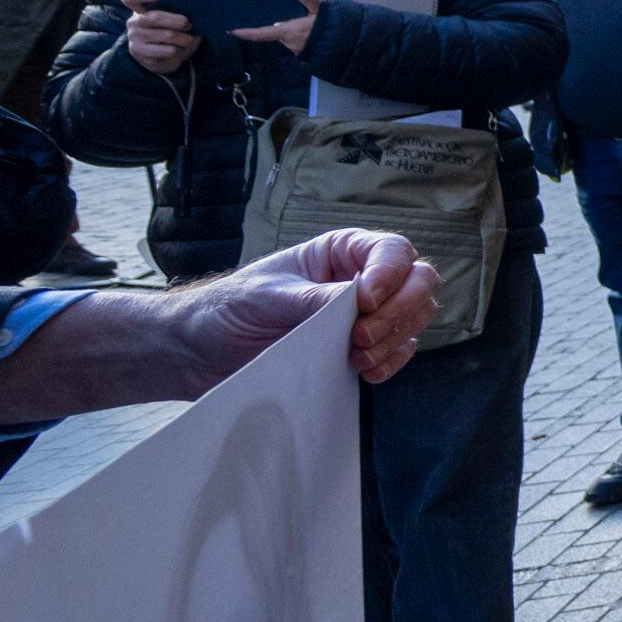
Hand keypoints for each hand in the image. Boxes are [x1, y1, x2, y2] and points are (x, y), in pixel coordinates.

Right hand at [120, 0, 201, 76]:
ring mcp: (135, 40)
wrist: (159, 57)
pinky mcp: (142, 56)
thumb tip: (193, 10)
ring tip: (189, 40)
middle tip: (189, 25)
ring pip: (168, 36)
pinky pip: (169, 51)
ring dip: (184, 38)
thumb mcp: (170, 19)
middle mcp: (133, 23)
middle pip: (156, 17)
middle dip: (178, 21)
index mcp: (138, 9)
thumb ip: (175, 10)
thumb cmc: (168, 31)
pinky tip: (181, 50)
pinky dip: (180, 50)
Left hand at [165, 229, 439, 388]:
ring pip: (416, 316)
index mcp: (339, 252)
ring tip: (358, 356)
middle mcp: (361, 278)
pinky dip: (392, 361)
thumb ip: (314, 298)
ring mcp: (366, 315)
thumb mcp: (268, 296)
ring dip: (396, 338)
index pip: (392, 251)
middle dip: (399, 310)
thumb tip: (358, 300)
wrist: (203, 352)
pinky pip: (401, 350)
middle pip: (418, 281)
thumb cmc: (229, 308)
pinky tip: (365, 371)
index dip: (390, 274)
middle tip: (361, 336)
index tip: (364, 302)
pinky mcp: (363, 348)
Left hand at [233, 0, 326, 55]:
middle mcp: (288, 42)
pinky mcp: (302, 51)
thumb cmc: (331, 28)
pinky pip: (292, 40)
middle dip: (272, 23)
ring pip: (283, 35)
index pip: (261, 33)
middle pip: (273, 31)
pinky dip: (293, 33)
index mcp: (288, 31)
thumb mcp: (320, 9)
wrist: (347, 46)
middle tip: (269, 11)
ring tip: (293, 17)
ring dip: (286, 27)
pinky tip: (303, 27)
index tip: (231, 30)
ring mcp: (295, 48)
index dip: (245, 33)